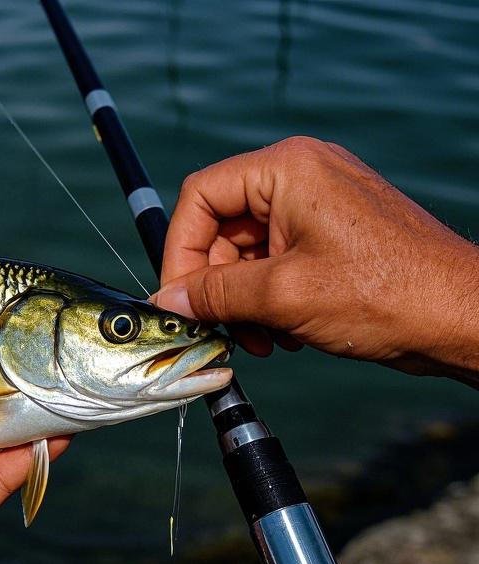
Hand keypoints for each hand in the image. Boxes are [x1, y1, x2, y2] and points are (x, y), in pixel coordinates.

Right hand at [152, 136, 478, 384]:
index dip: (181, 250)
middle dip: (218, 285)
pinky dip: (269, 299)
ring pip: (248, 251)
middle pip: (223, 228)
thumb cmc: (385, 294)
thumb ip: (215, 294)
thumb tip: (167, 300)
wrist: (461, 316)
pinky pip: (277, 261)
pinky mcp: (332, 234)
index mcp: (286, 169)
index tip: (179, 297)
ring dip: (243, 300)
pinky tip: (286, 334)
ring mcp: (318, 204)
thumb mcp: (283, 296)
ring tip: (262, 340)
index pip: (201, 197)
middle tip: (219, 329)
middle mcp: (300, 175)